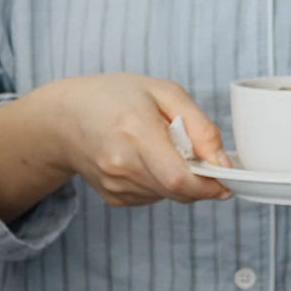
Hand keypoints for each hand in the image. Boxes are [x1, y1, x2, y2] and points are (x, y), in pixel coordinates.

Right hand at [0, 73, 229, 219]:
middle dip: (200, 180)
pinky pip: (153, 196)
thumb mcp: (164, 93)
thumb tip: (222, 163)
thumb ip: (200, 127)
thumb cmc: (114, 97)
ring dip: (179, 178)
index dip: (210, 185)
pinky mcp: (113, 197)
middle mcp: (120, 165)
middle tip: (196, 154)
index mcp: (135, 133)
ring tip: (160, 148)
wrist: (63, 117)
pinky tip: (144, 159)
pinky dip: (160, 182)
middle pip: (178, 191)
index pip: (180, 178)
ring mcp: (114, 184)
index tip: (227, 179)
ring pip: (168, 195)